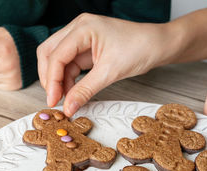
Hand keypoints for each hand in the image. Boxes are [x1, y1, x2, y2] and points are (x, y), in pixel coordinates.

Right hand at [37, 13, 174, 116]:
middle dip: (49, 77)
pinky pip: (68, 64)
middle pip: (48, 53)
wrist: (158, 45)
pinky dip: (66, 79)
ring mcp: (80, 37)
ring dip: (57, 80)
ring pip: (56, 59)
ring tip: (64, 98)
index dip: (51, 80)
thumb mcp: (110, 73)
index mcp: (83, 28)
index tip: (53, 100)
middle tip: (54, 99)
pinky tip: (71, 92)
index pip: (56, 55)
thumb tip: (68, 107)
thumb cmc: (140, 48)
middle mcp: (78, 29)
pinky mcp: (84, 48)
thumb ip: (85, 90)